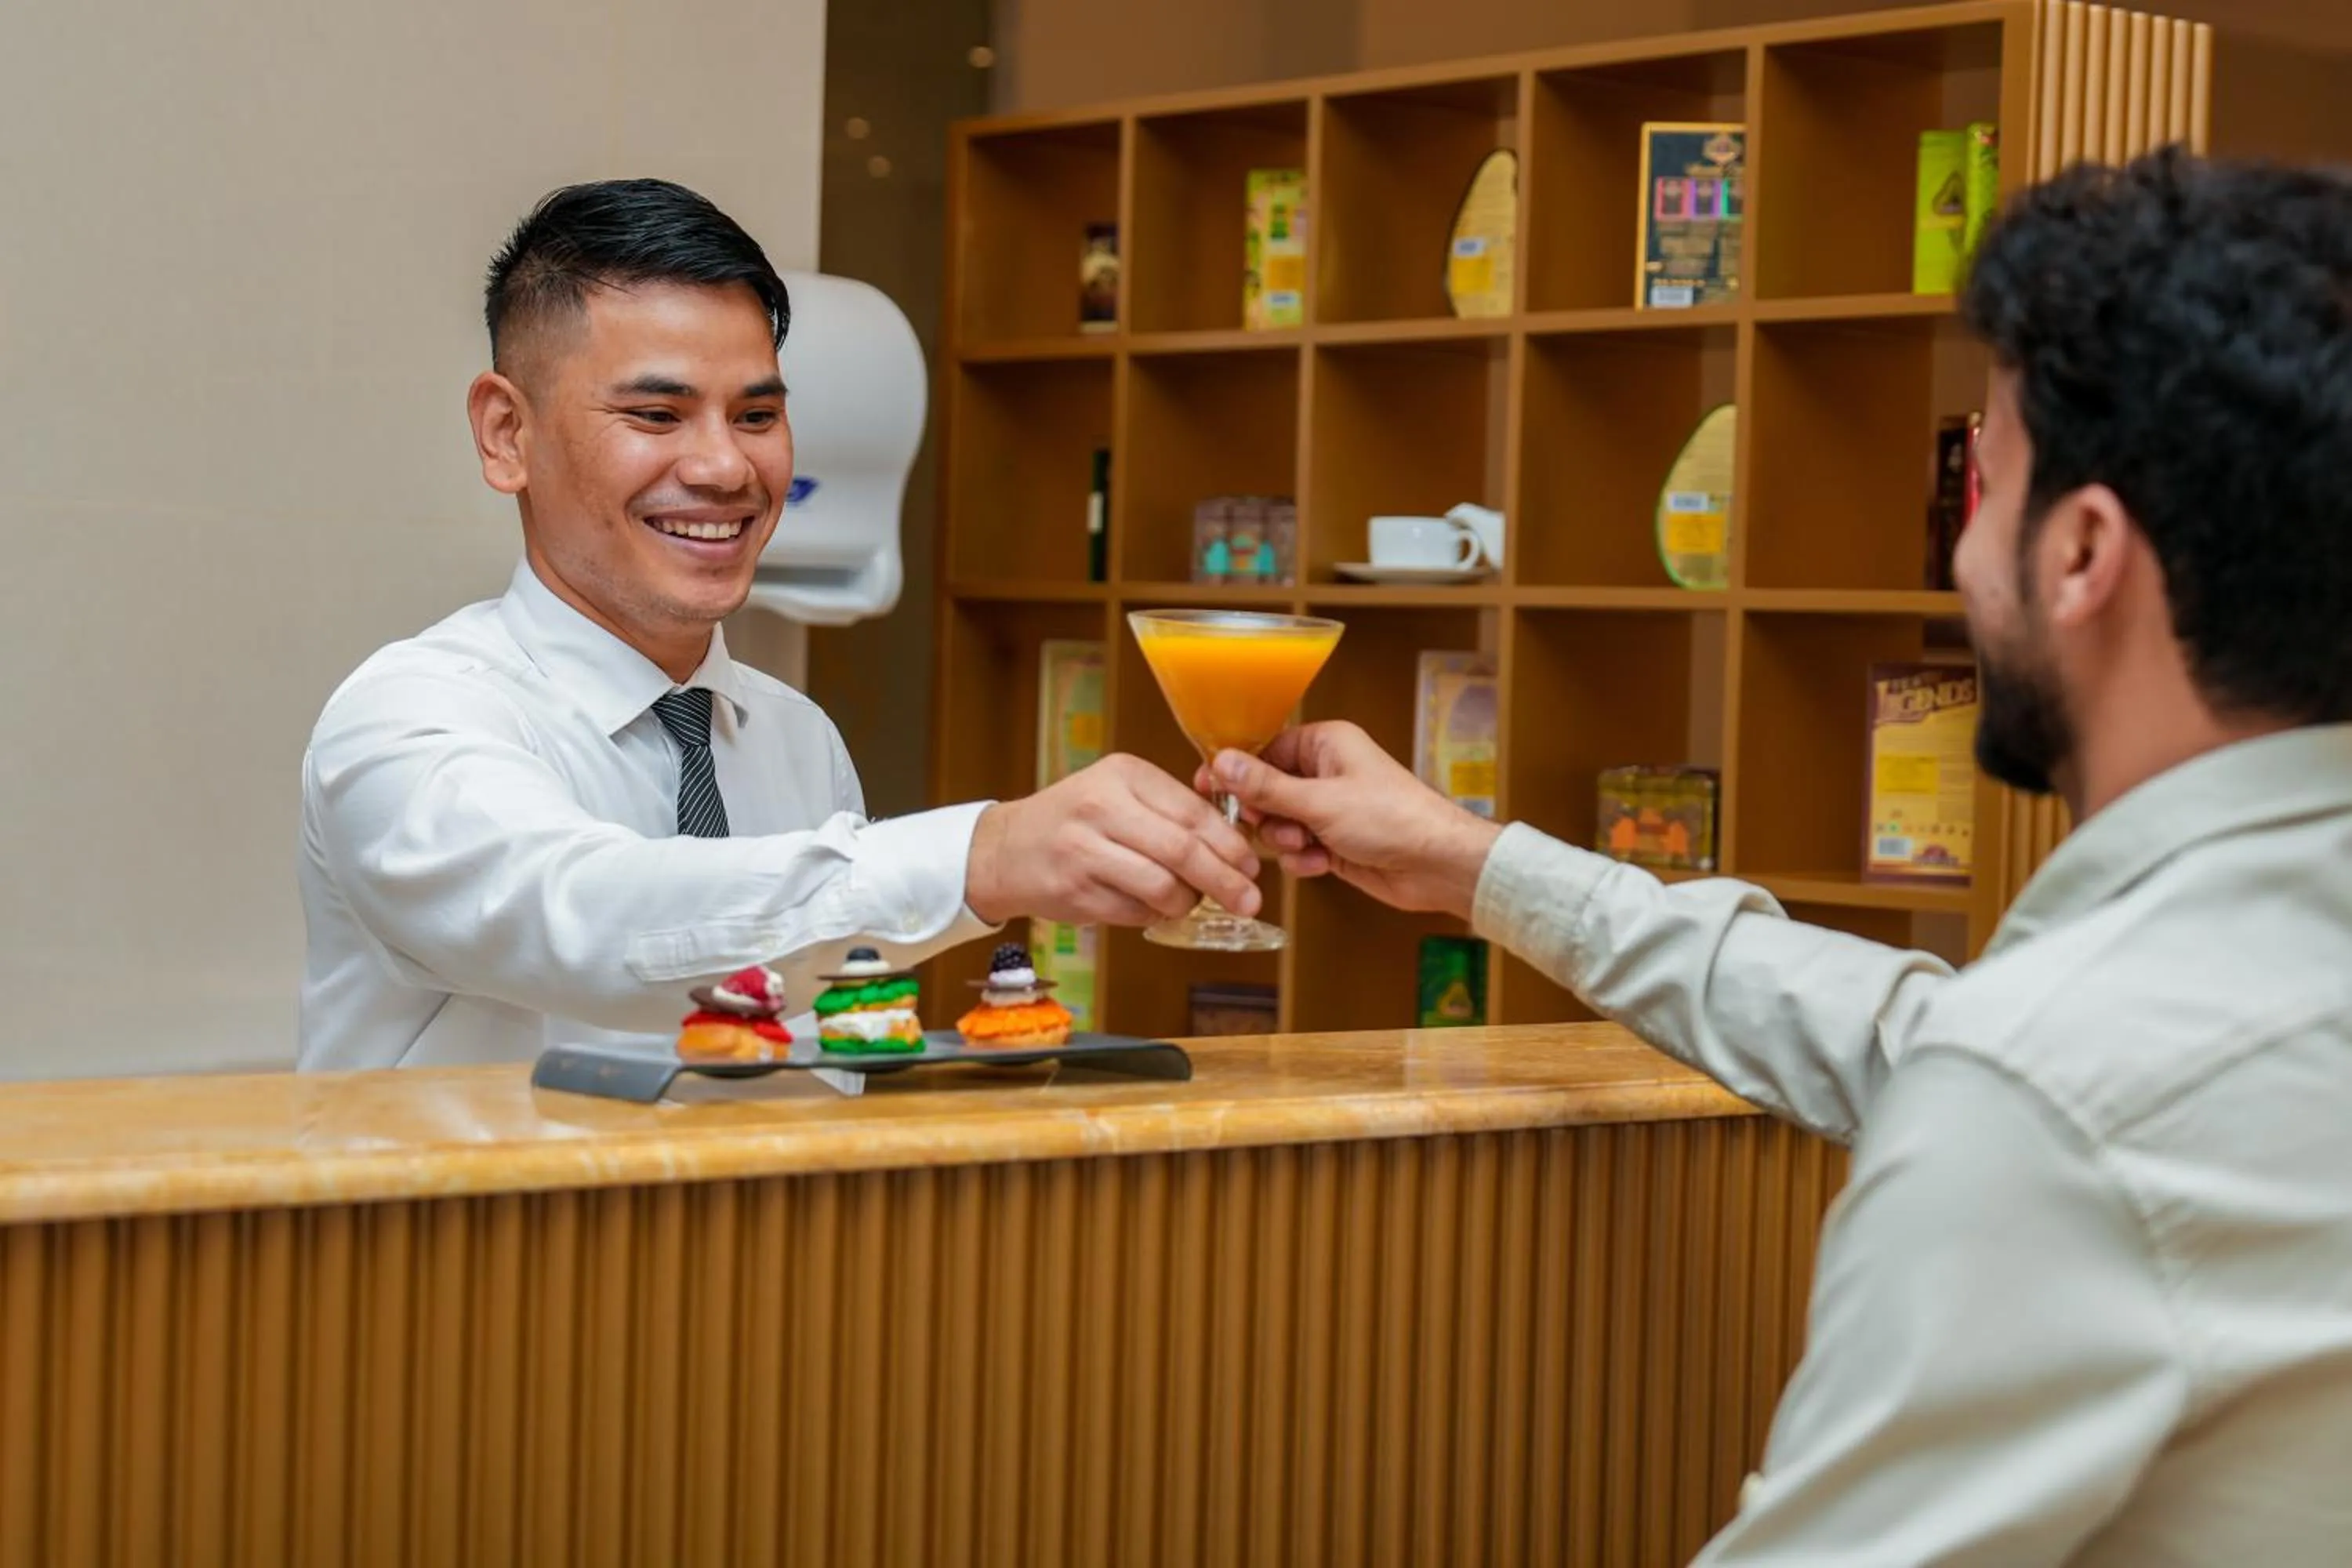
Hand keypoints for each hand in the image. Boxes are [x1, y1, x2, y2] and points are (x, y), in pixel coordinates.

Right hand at [965, 753, 1261, 926]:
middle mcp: (1102, 807)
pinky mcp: (1075, 890)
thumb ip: (1170, 811)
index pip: (1194, 812)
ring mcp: (1085, 850)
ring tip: (1189, 902)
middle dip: (1226, 880)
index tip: (1252, 865)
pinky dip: (1155, 915)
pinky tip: (1153, 908)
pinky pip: (1136, 910)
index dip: (1230, 844)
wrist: (1005, 849)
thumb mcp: (1119, 793)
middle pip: (1184, 851)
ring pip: (1163, 887)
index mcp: (1122, 775)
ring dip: (1188, 902)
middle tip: (1248, 900)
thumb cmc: (1074, 821)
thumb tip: (1235, 847)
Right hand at [1196, 721, 1500, 919]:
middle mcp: (1326, 771)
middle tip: (1271, 825)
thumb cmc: (1393, 819)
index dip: (1238, 772)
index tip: (1210, 788)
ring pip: (1279, 823)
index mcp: (1326, 744)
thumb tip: (1223, 762)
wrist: (1437, 864)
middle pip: (1267, 789)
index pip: (1265, 749)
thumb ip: (1266, 786)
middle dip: (1266, 814)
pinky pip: (1298, 848)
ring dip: (1286, 840)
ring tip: (1309, 846)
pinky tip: (1323, 864)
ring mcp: (1330, 808)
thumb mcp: (1320, 801)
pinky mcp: (1335, 840)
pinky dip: (1304, 859)